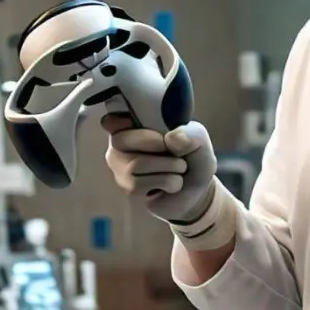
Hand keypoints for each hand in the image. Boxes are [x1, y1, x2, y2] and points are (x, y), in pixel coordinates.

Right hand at [103, 114, 217, 224]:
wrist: (198, 189)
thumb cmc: (192, 157)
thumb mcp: (198, 140)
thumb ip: (191, 134)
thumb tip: (171, 139)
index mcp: (134, 125)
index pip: (110, 119)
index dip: (117, 120)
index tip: (131, 121)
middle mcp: (120, 144)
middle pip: (122, 139)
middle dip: (158, 144)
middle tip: (176, 151)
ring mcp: (121, 167)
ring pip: (136, 163)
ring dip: (169, 166)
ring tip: (179, 169)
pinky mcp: (128, 188)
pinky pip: (142, 183)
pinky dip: (168, 182)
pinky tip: (171, 184)